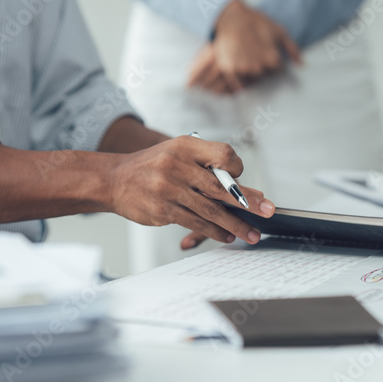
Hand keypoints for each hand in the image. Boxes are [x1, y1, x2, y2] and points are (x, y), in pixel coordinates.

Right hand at [107, 136, 273, 245]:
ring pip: (211, 210)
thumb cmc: (153, 166)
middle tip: (268, 211)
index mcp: (185, 146)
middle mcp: (177, 165)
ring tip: (252, 234)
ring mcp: (169, 189)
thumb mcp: (177, 152)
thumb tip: (245, 189)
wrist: (114, 180)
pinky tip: (226, 236)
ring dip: (235, 224)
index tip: (242, 180)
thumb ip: (207, 165)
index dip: (236, 168)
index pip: (223, 154)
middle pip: (221, 186)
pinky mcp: (163, 210)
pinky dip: (214, 231)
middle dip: (249, 201)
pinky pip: (195, 223)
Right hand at [187, 0, 301, 91]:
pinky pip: (236, 86)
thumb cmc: (257, 22)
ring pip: (251, 81)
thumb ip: (292, 48)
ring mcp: (242, 69)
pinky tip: (239, 75)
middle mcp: (257, 67)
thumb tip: (301, 64)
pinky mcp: (228, 70)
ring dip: (250, 75)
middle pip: (264, 77)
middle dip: (262, 69)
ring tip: (246, 59)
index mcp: (271, 58)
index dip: (275, 63)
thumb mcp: (279, 31)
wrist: (231, 17)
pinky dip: (238, 84)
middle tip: (255, 55)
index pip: (278, 71)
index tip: (269, 54)